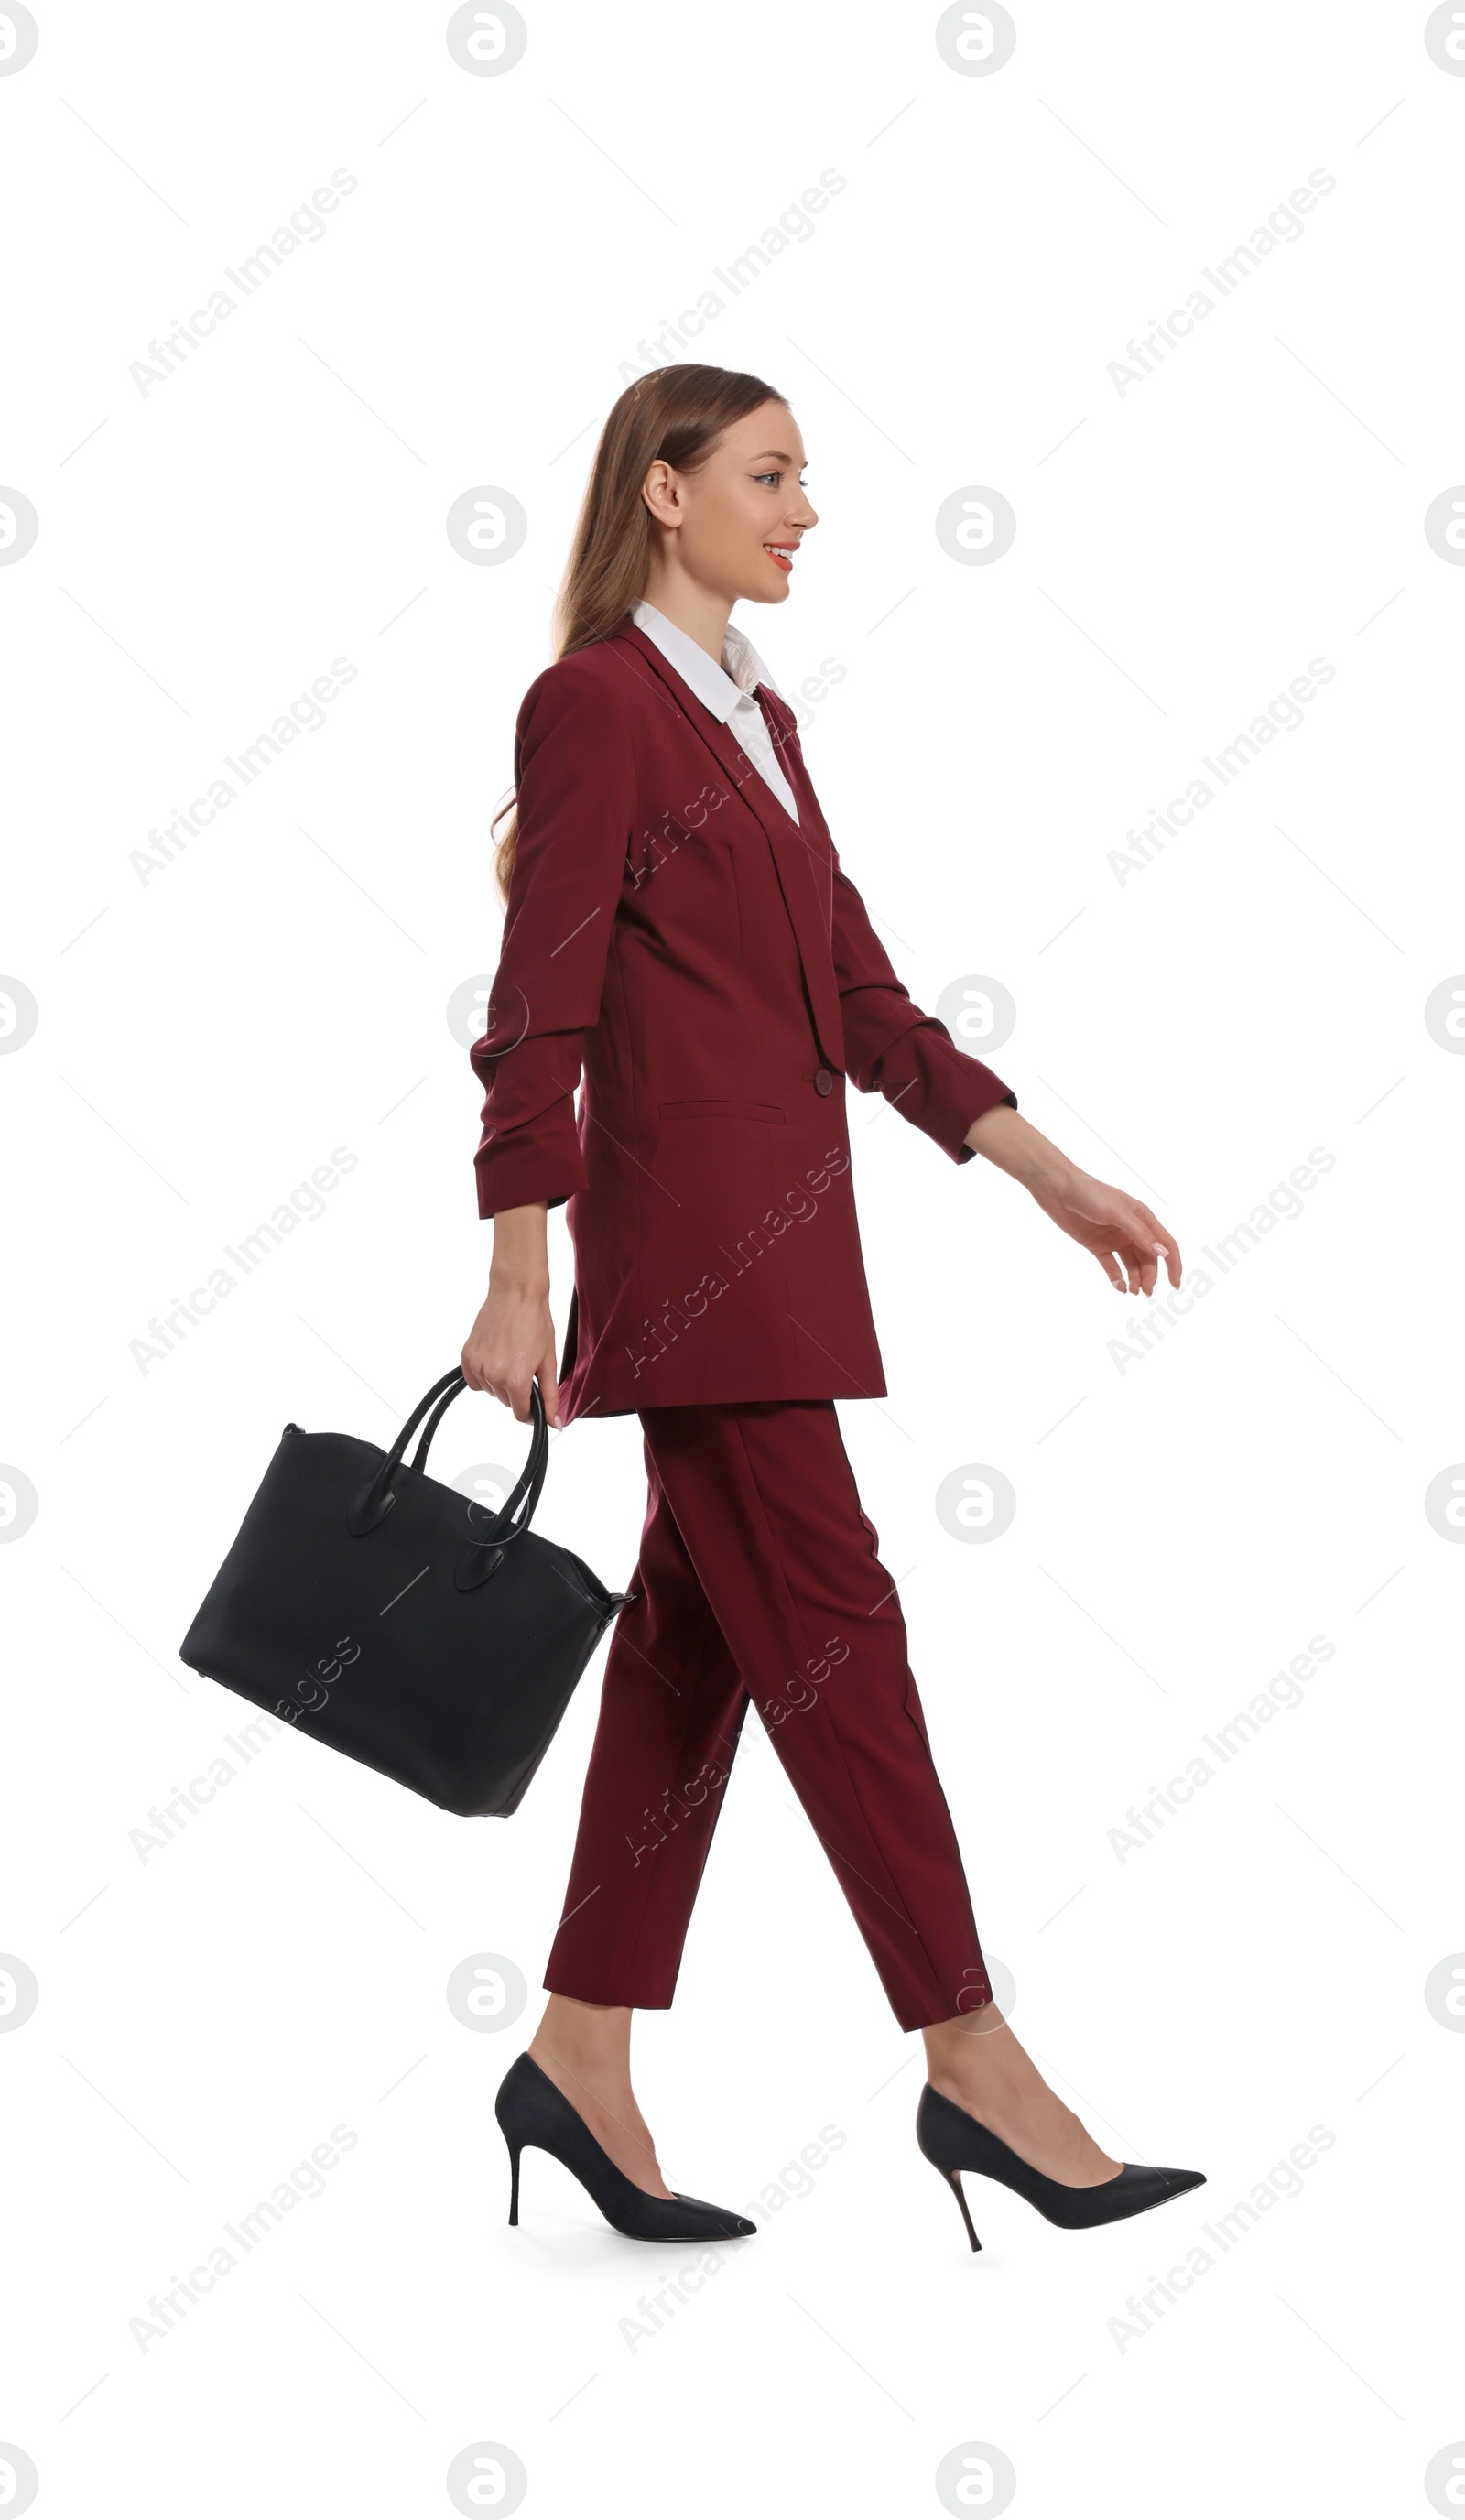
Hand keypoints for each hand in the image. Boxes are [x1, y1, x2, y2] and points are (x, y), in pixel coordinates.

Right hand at [462, 1282, 559, 1423]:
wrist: (516, 1294)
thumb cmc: (535, 1322)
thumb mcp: (548, 1362)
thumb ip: (550, 1396)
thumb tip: (554, 1423)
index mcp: (516, 1379)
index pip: (521, 1414)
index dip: (531, 1411)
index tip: (535, 1403)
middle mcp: (494, 1375)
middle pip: (506, 1402)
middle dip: (518, 1392)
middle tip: (526, 1367)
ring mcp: (478, 1365)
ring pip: (491, 1391)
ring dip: (500, 1383)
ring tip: (511, 1358)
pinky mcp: (467, 1356)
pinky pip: (474, 1381)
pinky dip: (484, 1376)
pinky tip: (495, 1359)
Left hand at [963, 1104, 1179, 1295]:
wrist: (1058, 1190)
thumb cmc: (1091, 1194)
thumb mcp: (1117, 1212)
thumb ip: (1139, 1233)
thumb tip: (1162, 1253)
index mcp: (1143, 1218)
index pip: (1166, 1244)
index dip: (1173, 1264)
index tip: (1175, 1285)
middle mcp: (1132, 1229)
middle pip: (1148, 1258)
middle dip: (1150, 1276)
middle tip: (1145, 1292)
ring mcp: (1115, 1239)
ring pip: (1132, 1264)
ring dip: (1135, 1279)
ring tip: (1132, 1291)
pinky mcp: (1098, 1246)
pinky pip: (1112, 1266)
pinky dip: (1117, 1278)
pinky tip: (1119, 1287)